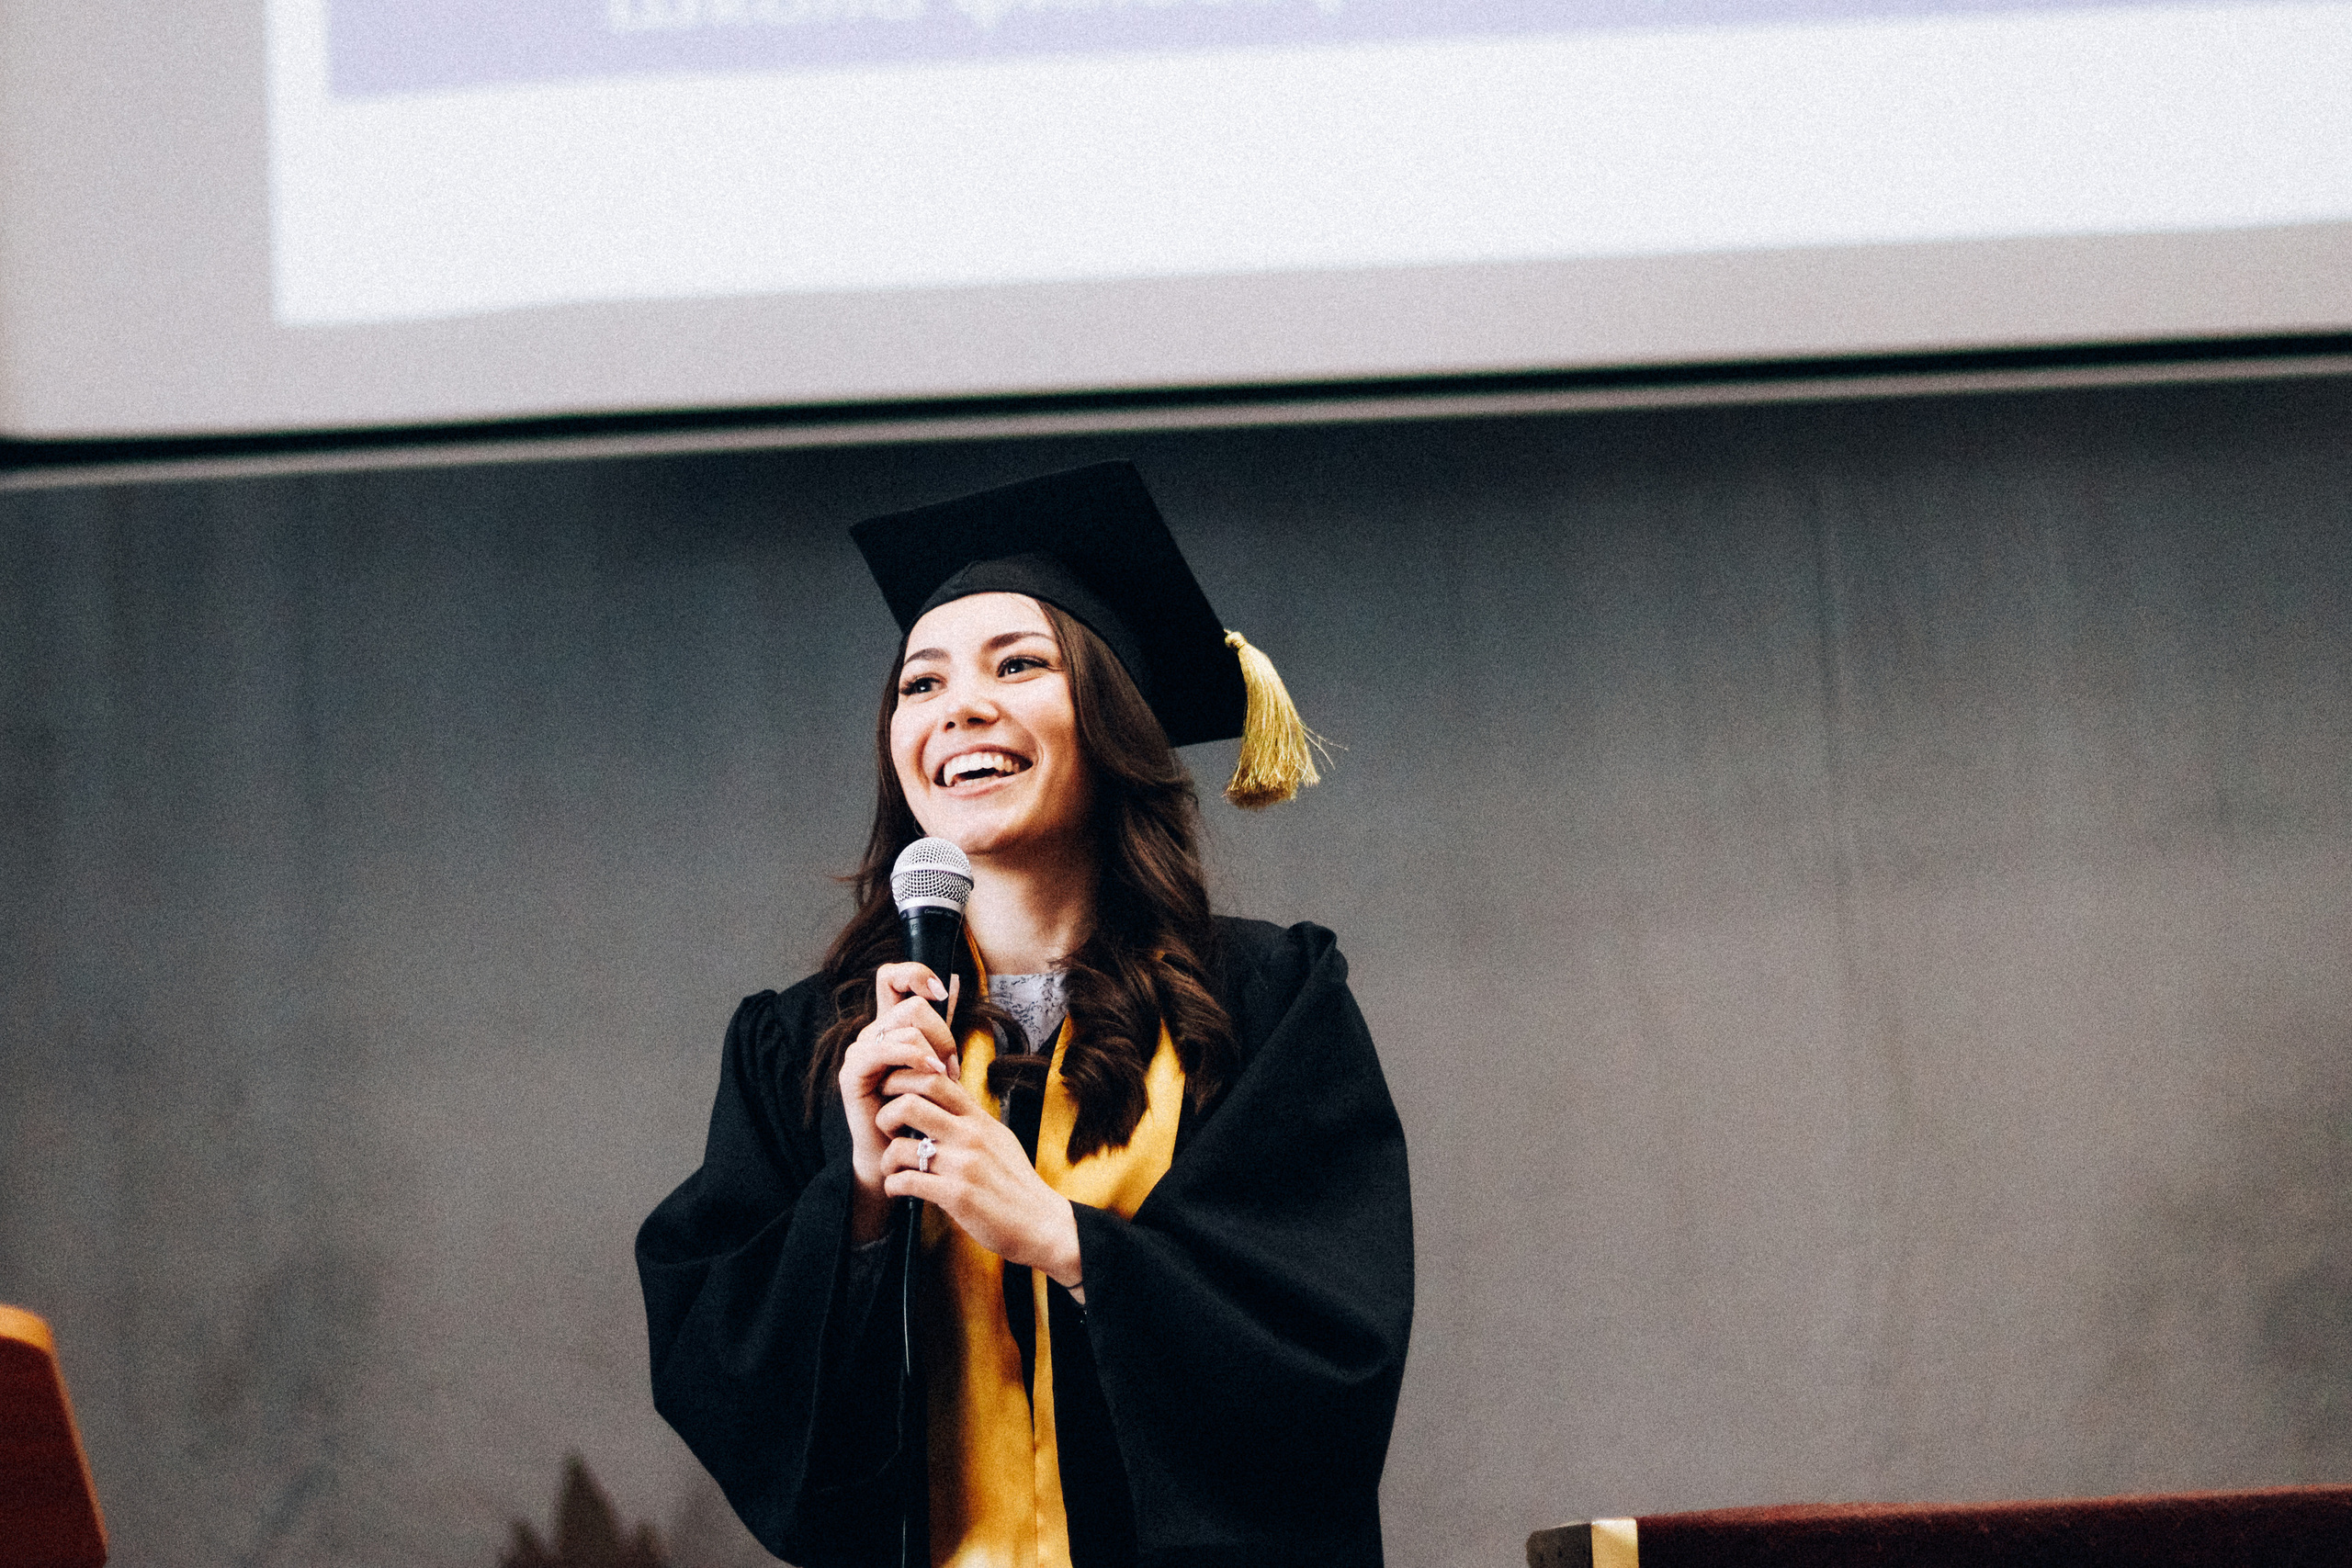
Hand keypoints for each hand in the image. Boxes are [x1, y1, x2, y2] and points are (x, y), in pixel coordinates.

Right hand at [841, 962, 960, 1243]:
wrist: (899, 1154)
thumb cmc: (922, 1112)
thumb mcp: (937, 1066)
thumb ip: (939, 1031)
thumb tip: (954, 989)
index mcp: (889, 1027)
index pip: (891, 977)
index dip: (915, 973)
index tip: (942, 993)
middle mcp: (871, 1033)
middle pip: (910, 1004)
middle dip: (942, 1033)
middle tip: (951, 1067)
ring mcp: (859, 1051)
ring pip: (905, 1026)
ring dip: (934, 1050)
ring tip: (944, 1077)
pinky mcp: (853, 1072)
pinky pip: (886, 1049)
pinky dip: (916, 1058)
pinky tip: (933, 1072)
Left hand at [877, 1074, 1083, 1289]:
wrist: (1042, 1223)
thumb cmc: (1016, 1183)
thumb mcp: (999, 1139)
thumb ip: (972, 1118)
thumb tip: (949, 1097)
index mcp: (979, 1120)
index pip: (935, 1079)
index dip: (905, 1081)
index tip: (893, 1096)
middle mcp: (970, 1136)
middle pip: (909, 1103)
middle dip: (885, 1115)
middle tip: (885, 1131)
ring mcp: (963, 1165)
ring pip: (900, 1146)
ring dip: (885, 1160)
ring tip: (891, 1169)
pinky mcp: (956, 1196)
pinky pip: (906, 1182)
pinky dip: (893, 1186)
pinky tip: (898, 1190)